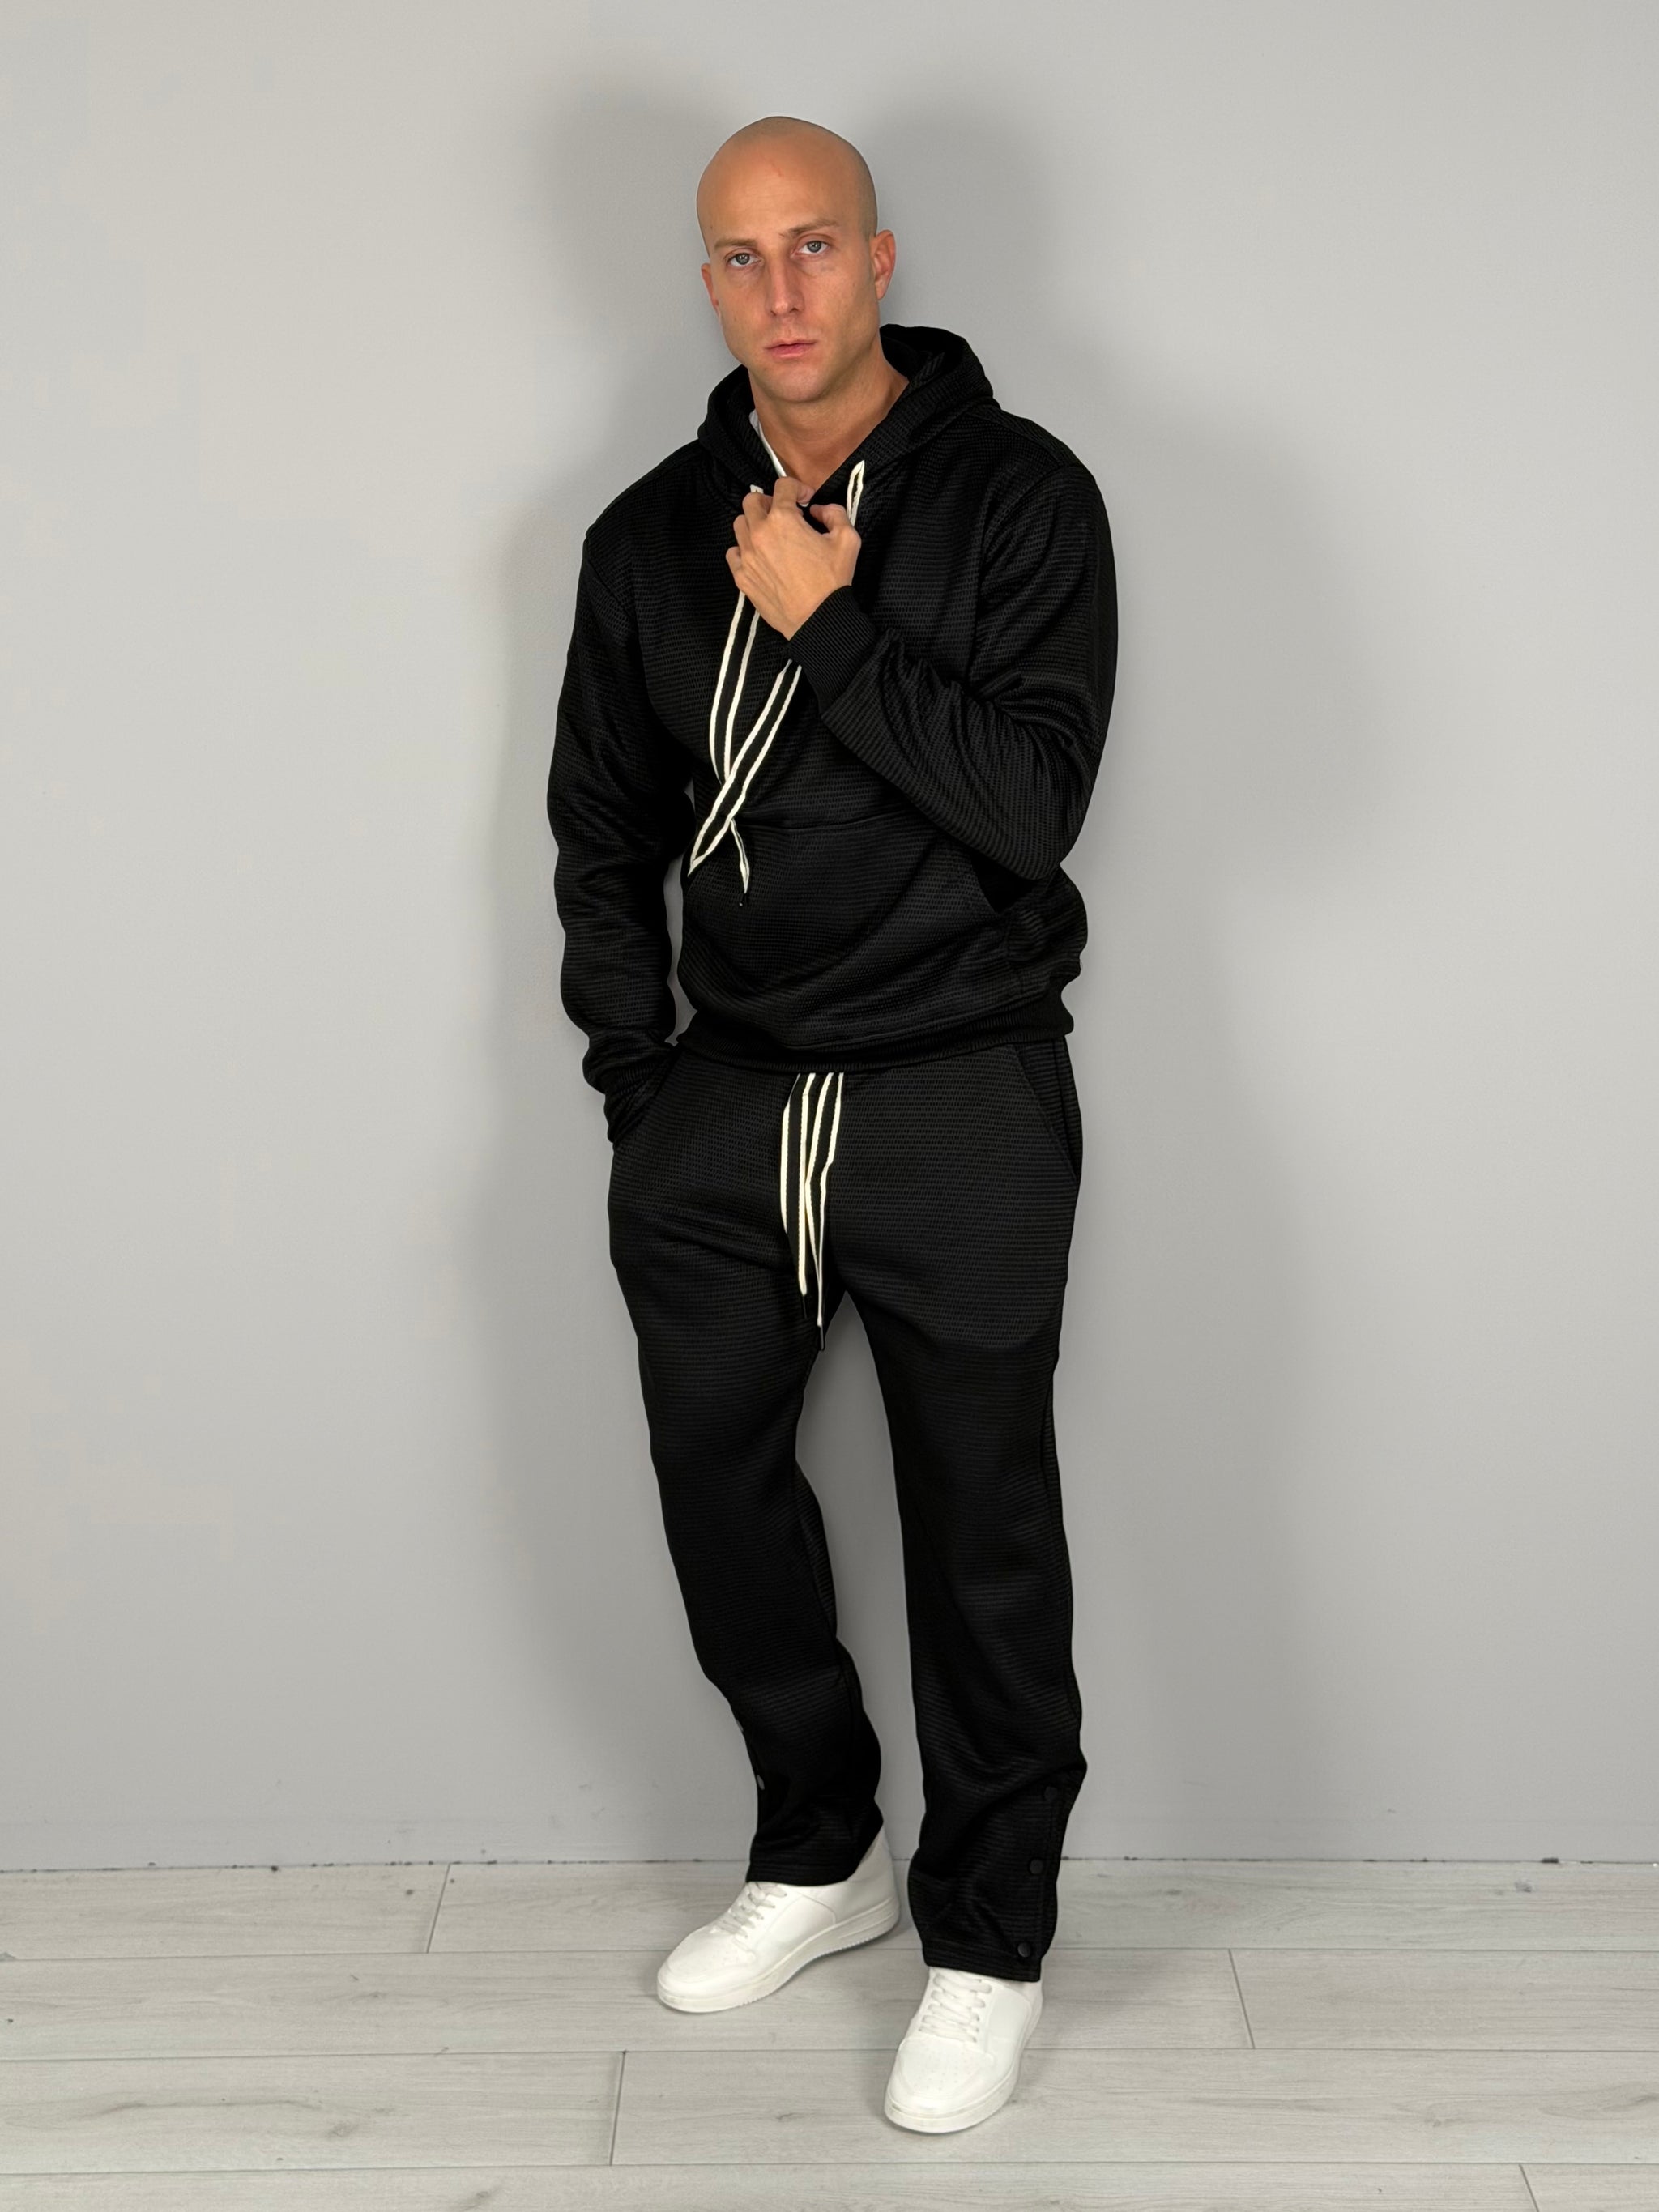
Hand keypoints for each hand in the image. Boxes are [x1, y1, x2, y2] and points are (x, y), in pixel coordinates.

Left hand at [727, 475, 860, 638]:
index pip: (782, 485)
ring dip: (754, 524)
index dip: (798, 487)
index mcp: (783, 519)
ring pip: (739, 524)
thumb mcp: (848, 540)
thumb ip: (835, 513)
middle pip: (752, 501)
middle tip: (784, 515)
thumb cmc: (832, 581)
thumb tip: (819, 509)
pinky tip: (759, 556)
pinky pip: (733, 553)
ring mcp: (747, 556)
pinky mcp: (742, 576)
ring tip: (770, 536)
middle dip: (769, 502)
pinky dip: (743, 549)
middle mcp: (759, 533)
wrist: (817, 620)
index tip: (805, 500)